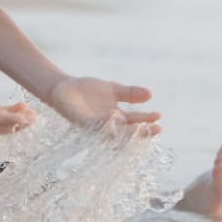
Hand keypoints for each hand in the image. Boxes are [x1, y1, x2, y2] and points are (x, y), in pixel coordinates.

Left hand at [46, 76, 161, 135]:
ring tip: (139, 125)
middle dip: (141, 132)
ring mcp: (95, 126)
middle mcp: (107, 126)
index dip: (147, 124)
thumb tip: (150, 94)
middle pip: (127, 133)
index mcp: (116, 119)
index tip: (160, 119)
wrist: (62, 88)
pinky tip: (115, 114)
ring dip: (125, 130)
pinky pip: (94, 124)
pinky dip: (105, 122)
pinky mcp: (81, 122)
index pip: (134, 125)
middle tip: (157, 129)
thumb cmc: (87, 91)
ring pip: (112, 133)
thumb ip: (130, 93)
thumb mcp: (113, 90)